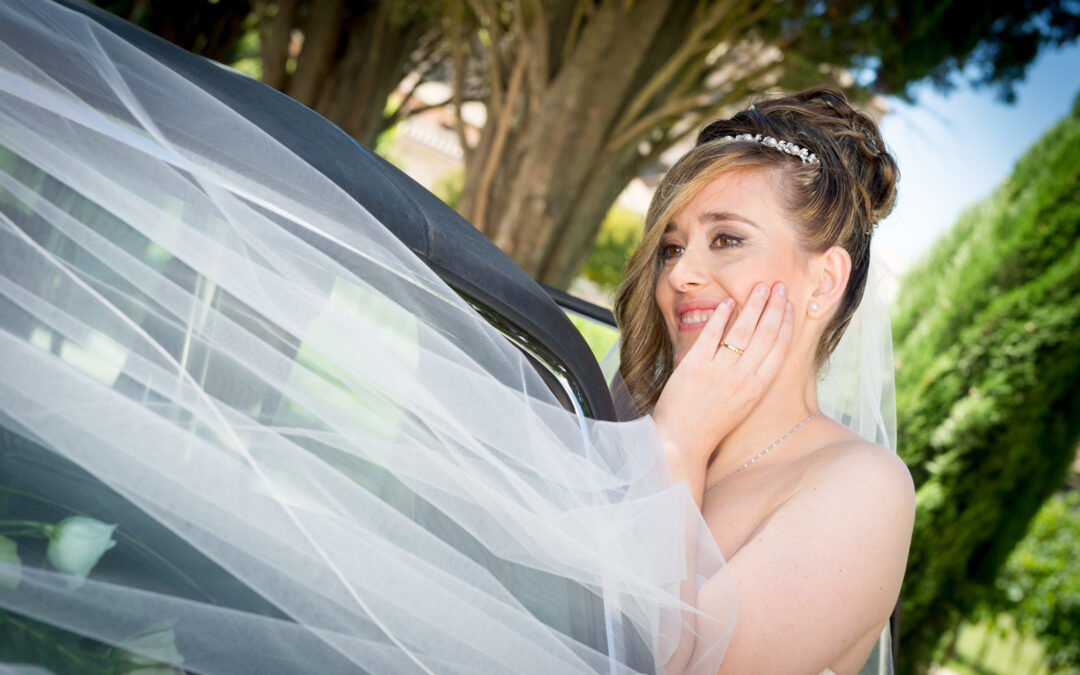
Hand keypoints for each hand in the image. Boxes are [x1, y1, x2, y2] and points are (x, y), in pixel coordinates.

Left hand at [652, 282, 793, 493]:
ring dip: (753, 305)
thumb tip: (758, 352)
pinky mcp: (694, 367)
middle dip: (774, 306)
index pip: (779, 349)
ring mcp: (718, 372)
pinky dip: (721, 315)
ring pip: (742, 330)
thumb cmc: (710, 425)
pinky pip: (712, 334)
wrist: (681, 443)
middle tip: (778, 285)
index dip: (786, 324)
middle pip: (765, 334)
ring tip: (759, 287)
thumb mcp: (741, 405)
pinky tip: (728, 302)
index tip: (789, 305)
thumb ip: (751, 379)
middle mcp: (742, 379)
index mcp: (757, 389)